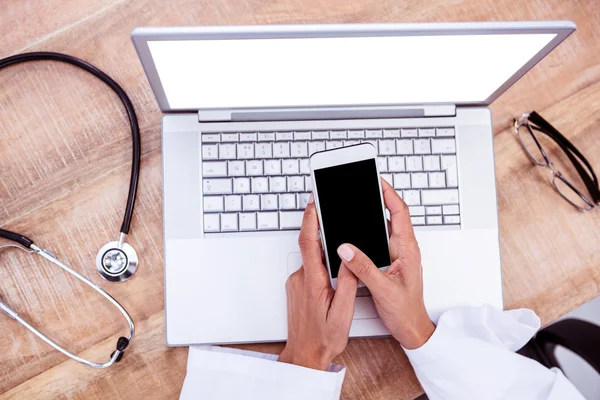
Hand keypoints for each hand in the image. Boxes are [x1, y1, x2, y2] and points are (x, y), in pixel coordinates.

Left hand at [279, 194, 358, 369]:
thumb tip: (349, 256)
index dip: (310, 219)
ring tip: (340, 259)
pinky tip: (333, 276)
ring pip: (312, 259)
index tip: (314, 202)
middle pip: (311, 246)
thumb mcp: (343, 312)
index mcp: (312, 281)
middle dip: (323, 233)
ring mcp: (296, 283)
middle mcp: (300, 278)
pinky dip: (321, 265)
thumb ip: (347, 282)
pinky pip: (309, 268)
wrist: (305, 355)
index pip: (308, 241)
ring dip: (324, 254)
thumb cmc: (324, 338)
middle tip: (335, 219)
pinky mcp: (296, 288)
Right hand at [336, 179, 434, 348]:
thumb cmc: (405, 311)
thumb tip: (346, 249)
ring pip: (386, 226)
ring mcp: (398, 254)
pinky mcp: (391, 261)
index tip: (376, 181)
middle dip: (380, 197)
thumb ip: (364, 268)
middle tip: (365, 185)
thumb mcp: (382, 289)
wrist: (411, 328)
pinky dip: (370, 230)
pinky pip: (380, 239)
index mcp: (407, 250)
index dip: (389, 194)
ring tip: (360, 200)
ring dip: (374, 213)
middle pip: (393, 214)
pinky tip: (359, 228)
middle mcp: (404, 249)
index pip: (400, 213)